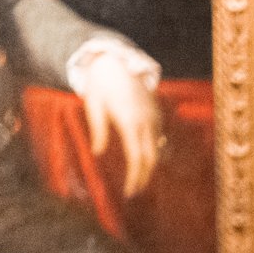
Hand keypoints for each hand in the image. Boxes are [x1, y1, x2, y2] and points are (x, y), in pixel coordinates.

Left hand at [79, 60, 162, 197]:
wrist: (116, 60)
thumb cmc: (100, 83)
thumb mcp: (94, 106)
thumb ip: (98, 131)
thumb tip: (97, 153)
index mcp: (130, 123)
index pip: (137, 159)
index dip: (135, 178)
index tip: (130, 192)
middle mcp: (146, 122)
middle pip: (151, 159)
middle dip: (145, 177)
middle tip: (135, 190)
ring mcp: (154, 117)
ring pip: (158, 149)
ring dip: (150, 165)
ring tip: (140, 177)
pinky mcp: (157, 113)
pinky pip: (159, 137)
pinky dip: (154, 150)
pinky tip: (145, 157)